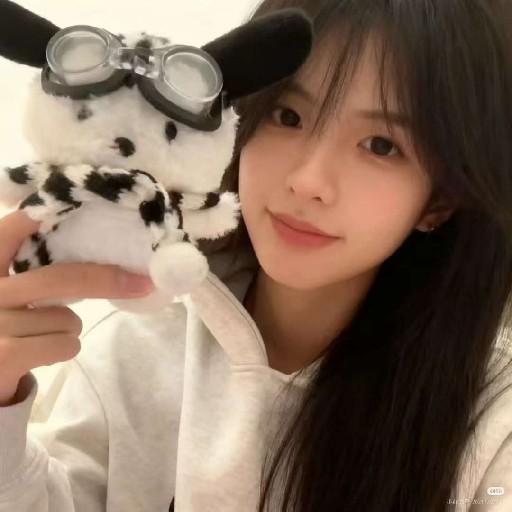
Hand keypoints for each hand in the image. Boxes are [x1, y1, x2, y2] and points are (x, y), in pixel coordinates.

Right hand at [0, 210, 154, 405]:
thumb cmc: (7, 328)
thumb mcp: (11, 294)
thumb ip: (34, 273)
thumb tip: (108, 261)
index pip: (12, 229)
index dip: (40, 214)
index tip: (76, 199)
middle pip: (60, 279)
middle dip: (107, 281)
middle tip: (143, 283)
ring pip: (67, 318)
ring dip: (69, 328)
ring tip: (42, 335)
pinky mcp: (4, 354)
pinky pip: (64, 343)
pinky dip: (66, 348)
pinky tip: (41, 353)